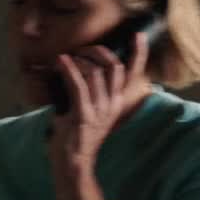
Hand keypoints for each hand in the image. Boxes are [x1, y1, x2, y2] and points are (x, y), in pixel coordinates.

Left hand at [48, 30, 150, 172]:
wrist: (74, 163)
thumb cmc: (78, 135)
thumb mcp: (91, 111)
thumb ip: (92, 93)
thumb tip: (80, 69)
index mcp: (117, 102)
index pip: (133, 74)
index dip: (138, 53)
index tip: (138, 36)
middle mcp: (112, 104)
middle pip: (114, 66)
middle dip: (97, 51)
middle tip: (82, 50)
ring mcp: (99, 110)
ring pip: (94, 72)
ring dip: (78, 61)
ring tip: (66, 60)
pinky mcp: (83, 115)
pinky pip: (78, 85)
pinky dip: (68, 70)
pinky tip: (61, 62)